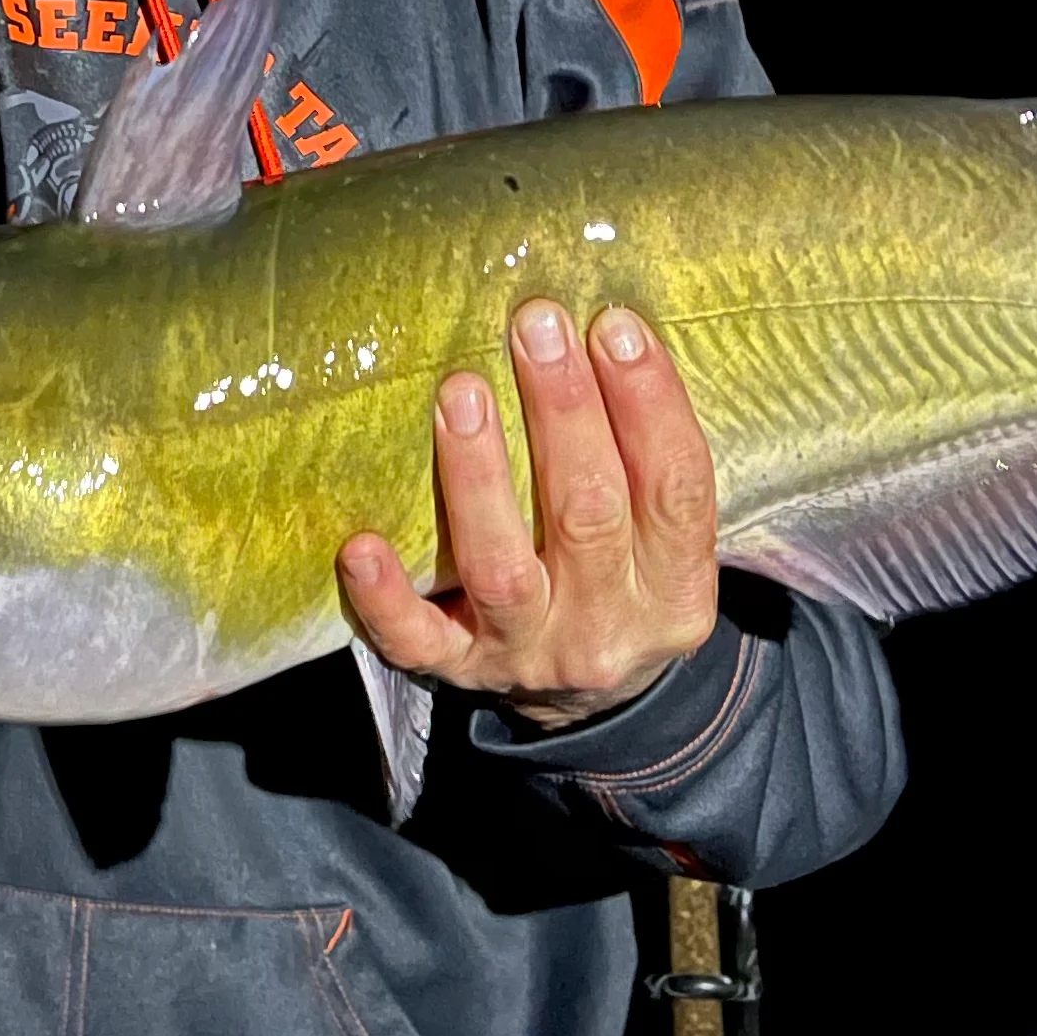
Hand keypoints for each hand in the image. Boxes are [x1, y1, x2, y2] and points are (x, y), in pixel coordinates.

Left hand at [338, 302, 721, 732]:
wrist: (589, 710)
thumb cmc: (621, 582)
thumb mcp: (663, 544)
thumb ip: (644, 462)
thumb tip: (605, 331)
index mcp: (675, 592)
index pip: (676, 492)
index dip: (649, 406)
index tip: (615, 325)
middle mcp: (607, 626)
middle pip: (588, 515)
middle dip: (563, 412)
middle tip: (536, 325)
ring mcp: (528, 653)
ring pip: (501, 568)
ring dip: (479, 476)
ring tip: (461, 392)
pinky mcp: (458, 670)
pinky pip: (417, 640)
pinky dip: (387, 596)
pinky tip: (360, 545)